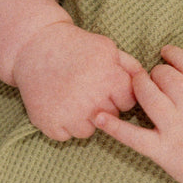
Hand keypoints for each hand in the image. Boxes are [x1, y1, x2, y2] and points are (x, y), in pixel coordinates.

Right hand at [12, 21, 142, 139]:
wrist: (35, 47)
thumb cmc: (76, 47)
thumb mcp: (107, 48)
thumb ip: (130, 66)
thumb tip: (147, 83)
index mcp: (109, 79)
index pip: (129, 102)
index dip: (118, 94)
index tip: (106, 86)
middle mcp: (91, 99)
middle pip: (111, 118)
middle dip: (103, 107)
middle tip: (86, 91)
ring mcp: (70, 114)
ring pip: (89, 131)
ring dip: (84, 120)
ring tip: (72, 100)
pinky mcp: (50, 124)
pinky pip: (66, 136)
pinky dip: (63, 125)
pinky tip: (58, 107)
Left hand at [95, 44, 182, 182]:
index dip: (173, 55)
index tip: (166, 53)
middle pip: (166, 76)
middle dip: (157, 72)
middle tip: (155, 76)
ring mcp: (176, 129)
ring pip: (148, 96)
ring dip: (138, 85)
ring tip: (137, 85)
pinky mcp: (163, 151)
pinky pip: (134, 137)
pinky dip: (114, 127)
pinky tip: (98, 117)